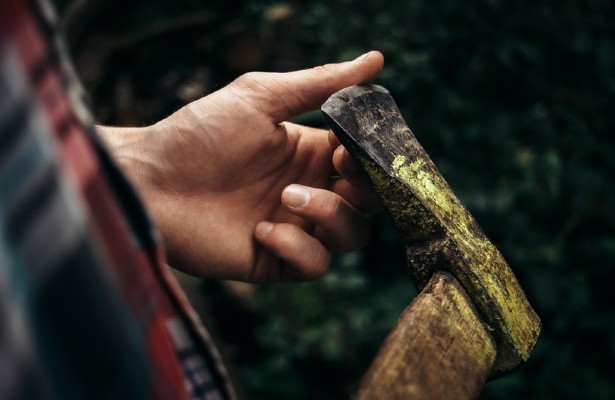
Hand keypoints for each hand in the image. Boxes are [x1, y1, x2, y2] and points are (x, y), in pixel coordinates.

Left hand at [98, 51, 383, 281]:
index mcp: (309, 154)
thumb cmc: (200, 133)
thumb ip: (320, 84)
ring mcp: (294, 227)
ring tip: (287, 196)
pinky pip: (315, 265)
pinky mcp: (275, 260)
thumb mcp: (261, 97)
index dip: (369, 158)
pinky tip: (261, 230)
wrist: (150, 180)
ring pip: (350, 235)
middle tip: (336, 170)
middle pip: (369, 203)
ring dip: (330, 214)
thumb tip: (377, 59)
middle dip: (364, 189)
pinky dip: (298, 247)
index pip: (364, 162)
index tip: (349, 146)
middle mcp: (308, 191)